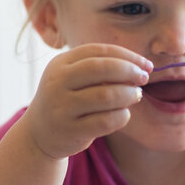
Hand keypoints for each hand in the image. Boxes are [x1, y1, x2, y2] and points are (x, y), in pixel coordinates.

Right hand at [22, 43, 150, 159]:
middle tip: (143, 78)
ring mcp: (62, 107)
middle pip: (101, 69)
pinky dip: (122, 116)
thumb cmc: (67, 99)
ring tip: (135, 95)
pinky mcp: (70, 131)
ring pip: (106, 96)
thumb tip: (139, 66)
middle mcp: (57, 83)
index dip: (127, 55)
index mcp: (60, 64)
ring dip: (129, 94)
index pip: (98, 51)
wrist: (39, 133)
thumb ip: (99, 68)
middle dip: (129, 71)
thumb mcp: (73, 77)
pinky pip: (106, 121)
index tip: (145, 64)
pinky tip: (124, 114)